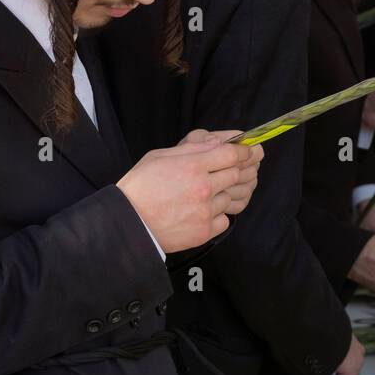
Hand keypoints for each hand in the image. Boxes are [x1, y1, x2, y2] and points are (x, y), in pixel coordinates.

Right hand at [117, 138, 263, 252]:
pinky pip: (224, 219)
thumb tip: (217, 142)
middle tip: (230, 172)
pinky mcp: (204, 231)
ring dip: (222, 195)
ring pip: (230, 197)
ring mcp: (205, 211)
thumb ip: (191, 149)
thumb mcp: (160, 157)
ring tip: (203, 196)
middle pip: (236, 175)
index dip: (243, 152)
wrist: (127, 224)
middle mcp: (203, 188)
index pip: (232, 154)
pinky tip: (201, 213)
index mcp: (193, 166)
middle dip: (236, 171)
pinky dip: (217, 216)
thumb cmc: (140, 187)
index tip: (247, 152)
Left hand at [297, 335, 364, 374]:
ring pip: (341, 370)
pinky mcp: (343, 336)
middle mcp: (356, 356)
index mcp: (353, 366)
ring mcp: (351, 344)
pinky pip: (338, 358)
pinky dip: (326, 367)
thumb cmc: (316, 338)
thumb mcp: (316, 367)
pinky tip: (312, 366)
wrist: (310, 311)